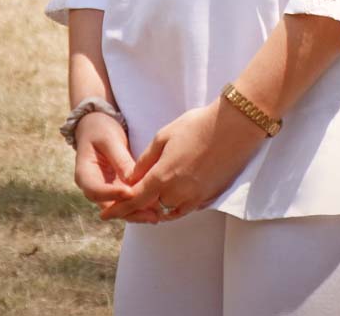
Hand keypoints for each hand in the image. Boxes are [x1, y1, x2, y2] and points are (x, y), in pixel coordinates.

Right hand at [72, 112, 161, 225]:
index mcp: (84, 174)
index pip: (96, 190)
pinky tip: (156, 207)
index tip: (131, 193)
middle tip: (150, 213)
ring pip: (119, 207)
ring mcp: (105, 189)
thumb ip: (120, 159)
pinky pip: (127, 200)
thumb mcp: (110, 139)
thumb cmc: (100, 129)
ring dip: (137, 212)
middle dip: (129, 210)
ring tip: (157, 214)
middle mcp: (93, 187)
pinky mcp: (116, 188)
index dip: (113, 194)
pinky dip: (140, 204)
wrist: (96, 126)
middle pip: (109, 206)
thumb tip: (132, 180)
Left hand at [97, 98, 267, 223]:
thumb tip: (132, 178)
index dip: (118, 209)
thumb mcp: (164, 135)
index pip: (134, 200)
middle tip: (126, 207)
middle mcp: (178, 193)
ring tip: (147, 203)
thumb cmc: (198, 125)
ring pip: (169, 212)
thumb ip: (146, 160)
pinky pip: (186, 209)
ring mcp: (196, 197)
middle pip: (150, 210)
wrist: (234, 126)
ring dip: (156, 210)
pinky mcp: (209, 197)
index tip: (105, 214)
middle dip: (136, 210)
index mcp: (163, 176)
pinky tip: (171, 199)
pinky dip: (174, 207)